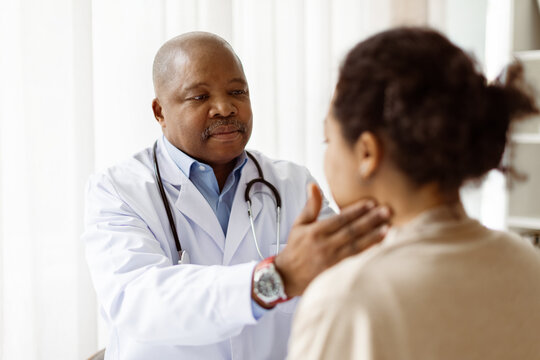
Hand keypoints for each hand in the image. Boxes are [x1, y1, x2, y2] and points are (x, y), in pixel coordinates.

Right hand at [274, 183, 390, 296]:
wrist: (287, 276)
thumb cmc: (295, 248)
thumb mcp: (299, 225)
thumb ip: (310, 206)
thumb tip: (313, 185)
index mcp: (316, 232)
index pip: (340, 219)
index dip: (356, 210)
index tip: (371, 203)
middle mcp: (324, 245)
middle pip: (351, 231)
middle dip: (370, 220)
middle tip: (386, 211)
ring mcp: (331, 260)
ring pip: (356, 246)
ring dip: (373, 236)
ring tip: (388, 227)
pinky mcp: (336, 272)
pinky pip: (355, 261)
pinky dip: (368, 253)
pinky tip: (381, 246)